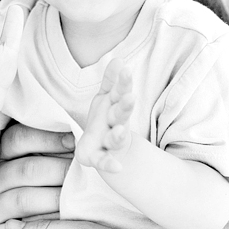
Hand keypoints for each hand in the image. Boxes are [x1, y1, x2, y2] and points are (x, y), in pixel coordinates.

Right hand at [0, 122, 74, 228]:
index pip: (17, 139)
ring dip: (55, 196)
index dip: (46, 138)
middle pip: (25, 169)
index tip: (72, 140)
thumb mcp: (7, 165)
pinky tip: (63, 223)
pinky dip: (44, 225)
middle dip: (59, 168)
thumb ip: (32, 151)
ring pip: (24, 198)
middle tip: (84, 170)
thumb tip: (74, 136)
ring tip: (79, 196)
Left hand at [75, 58, 134, 172]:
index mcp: (114, 107)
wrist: (105, 149)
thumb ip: (112, 81)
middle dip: (125, 106)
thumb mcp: (107, 98)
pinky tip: (117, 168)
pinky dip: (110, 164)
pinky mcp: (98, 157)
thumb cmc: (106, 119)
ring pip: (115, 137)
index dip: (123, 83)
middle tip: (130, 97)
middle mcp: (114, 124)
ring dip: (119, 135)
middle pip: (120, 114)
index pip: (120, 92)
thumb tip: (118, 59)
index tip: (126, 69)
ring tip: (121, 131)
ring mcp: (108, 141)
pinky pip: (104, 160)